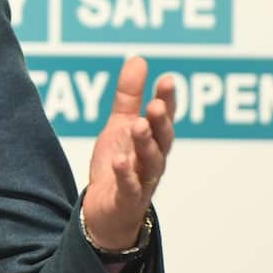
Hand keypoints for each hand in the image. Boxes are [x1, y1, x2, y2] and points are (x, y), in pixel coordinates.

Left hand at [82, 56, 174, 249]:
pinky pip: (129, 187)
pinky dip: (126, 175)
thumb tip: (139, 59)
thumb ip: (129, 96)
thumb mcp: (120, 126)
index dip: (168, 100)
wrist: (105, 213)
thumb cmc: (119, 166)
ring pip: (149, 162)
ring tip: (138, 126)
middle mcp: (153, 160)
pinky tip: (120, 162)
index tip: (167, 79)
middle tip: (155, 104)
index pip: (164, 118)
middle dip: (161, 122)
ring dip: (146, 144)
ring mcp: (142, 181)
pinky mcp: (126, 200)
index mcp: (153, 141)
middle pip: (163, 140)